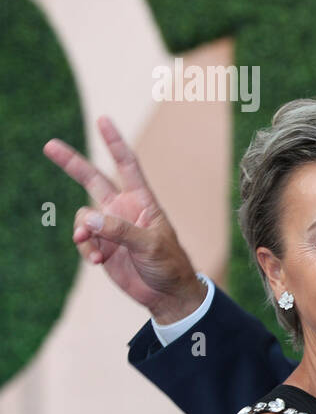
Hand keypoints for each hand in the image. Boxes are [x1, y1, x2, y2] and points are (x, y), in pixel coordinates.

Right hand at [44, 116, 206, 323]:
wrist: (166, 293)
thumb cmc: (169, 264)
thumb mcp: (150, 245)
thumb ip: (120, 231)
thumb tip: (88, 219)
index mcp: (142, 201)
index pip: (127, 165)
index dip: (114, 142)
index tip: (103, 119)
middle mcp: (123, 209)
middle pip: (93, 179)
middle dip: (72, 163)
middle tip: (49, 145)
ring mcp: (111, 227)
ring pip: (82, 218)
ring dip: (83, 233)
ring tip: (96, 251)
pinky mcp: (102, 246)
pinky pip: (83, 240)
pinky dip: (86, 250)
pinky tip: (99, 262)